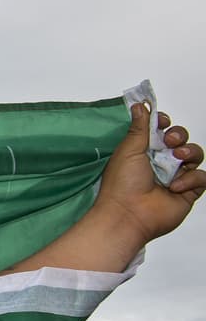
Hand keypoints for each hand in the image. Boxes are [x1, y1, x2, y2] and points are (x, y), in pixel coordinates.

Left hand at [95, 105, 203, 243]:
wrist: (128, 214)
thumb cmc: (122, 183)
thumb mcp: (128, 149)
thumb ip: (139, 127)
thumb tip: (139, 105)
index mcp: (144, 152)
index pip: (163, 131)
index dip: (165, 123)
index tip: (161, 121)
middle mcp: (161, 163)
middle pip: (181, 140)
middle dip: (178, 136)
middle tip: (169, 142)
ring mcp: (176, 177)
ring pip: (195, 155)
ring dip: (188, 153)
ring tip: (176, 159)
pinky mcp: (189, 191)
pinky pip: (202, 177)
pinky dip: (191, 179)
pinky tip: (175, 186)